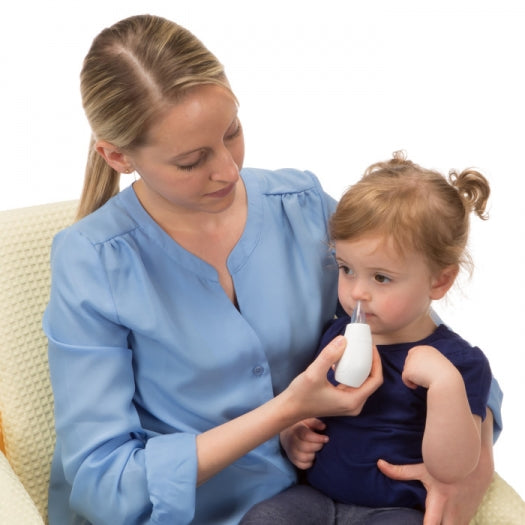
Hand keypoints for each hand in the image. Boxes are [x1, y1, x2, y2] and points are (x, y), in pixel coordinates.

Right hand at [280, 418, 327, 469]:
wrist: (288, 434)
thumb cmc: (302, 426)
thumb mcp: (307, 420)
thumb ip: (315, 422)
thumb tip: (323, 427)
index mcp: (296, 429)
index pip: (306, 435)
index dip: (318, 438)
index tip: (326, 438)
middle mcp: (292, 441)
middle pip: (304, 447)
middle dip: (317, 446)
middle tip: (322, 444)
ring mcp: (291, 451)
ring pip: (303, 458)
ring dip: (313, 455)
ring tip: (317, 450)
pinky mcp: (292, 460)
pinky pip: (302, 465)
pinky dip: (309, 463)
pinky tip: (312, 456)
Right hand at [286, 335, 382, 419]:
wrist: (289, 409)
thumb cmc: (300, 395)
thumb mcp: (314, 373)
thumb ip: (329, 356)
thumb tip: (343, 340)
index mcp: (353, 401)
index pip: (375, 380)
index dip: (376, 362)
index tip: (371, 347)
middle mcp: (354, 405)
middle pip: (371, 380)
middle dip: (370, 362)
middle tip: (364, 345)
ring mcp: (348, 404)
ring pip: (363, 382)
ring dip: (361, 365)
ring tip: (356, 350)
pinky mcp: (342, 400)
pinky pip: (354, 383)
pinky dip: (352, 371)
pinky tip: (342, 360)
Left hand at [377, 448, 492, 524]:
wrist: (474, 461)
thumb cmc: (444, 463)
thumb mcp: (422, 468)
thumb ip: (400, 471)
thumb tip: (379, 464)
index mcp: (440, 500)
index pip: (431, 524)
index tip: (416, 524)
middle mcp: (453, 511)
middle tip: (426, 521)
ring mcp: (464, 515)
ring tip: (434, 519)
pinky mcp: (470, 515)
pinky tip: (443, 521)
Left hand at [402, 345, 458, 389]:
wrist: (446, 381)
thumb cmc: (445, 375)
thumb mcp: (437, 363)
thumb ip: (427, 362)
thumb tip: (417, 367)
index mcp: (426, 349)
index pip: (413, 354)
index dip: (415, 363)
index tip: (422, 371)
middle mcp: (417, 352)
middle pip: (408, 362)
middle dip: (414, 370)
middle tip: (423, 377)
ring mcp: (411, 360)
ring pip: (407, 370)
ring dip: (413, 377)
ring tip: (424, 380)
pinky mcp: (408, 370)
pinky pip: (405, 379)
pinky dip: (409, 384)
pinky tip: (417, 386)